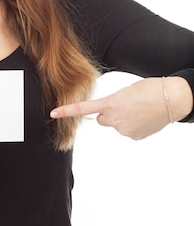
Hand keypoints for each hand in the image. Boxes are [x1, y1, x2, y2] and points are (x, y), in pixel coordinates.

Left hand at [50, 76, 192, 140]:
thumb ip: (112, 104)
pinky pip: (127, 131)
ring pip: (116, 125)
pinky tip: (145, 118)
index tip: (53, 113)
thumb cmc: (150, 89)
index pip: (83, 109)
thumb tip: (108, 116)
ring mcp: (124, 130)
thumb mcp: (125, 92)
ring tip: (139, 110)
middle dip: (109, 113)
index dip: (67, 111)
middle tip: (126, 105)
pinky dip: (134, 125)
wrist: (172, 99)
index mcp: (110, 103)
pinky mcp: (134, 136)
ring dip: (123, 119)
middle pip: (102, 118)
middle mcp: (114, 119)